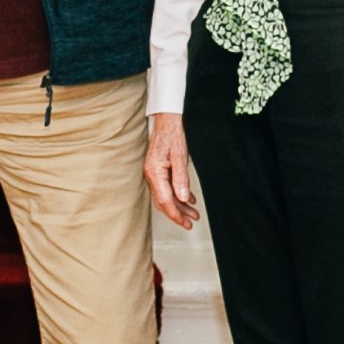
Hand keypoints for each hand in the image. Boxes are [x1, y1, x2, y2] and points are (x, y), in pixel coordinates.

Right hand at [144, 112, 198, 229]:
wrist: (167, 120)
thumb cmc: (172, 134)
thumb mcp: (180, 156)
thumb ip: (181, 178)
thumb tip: (183, 198)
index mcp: (154, 172)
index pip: (164, 200)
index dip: (175, 214)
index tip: (185, 223)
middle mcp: (151, 174)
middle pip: (163, 201)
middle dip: (177, 214)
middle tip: (190, 223)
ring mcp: (153, 172)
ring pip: (165, 195)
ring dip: (179, 206)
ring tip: (193, 213)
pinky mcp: (157, 169)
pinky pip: (166, 187)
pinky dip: (177, 195)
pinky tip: (188, 199)